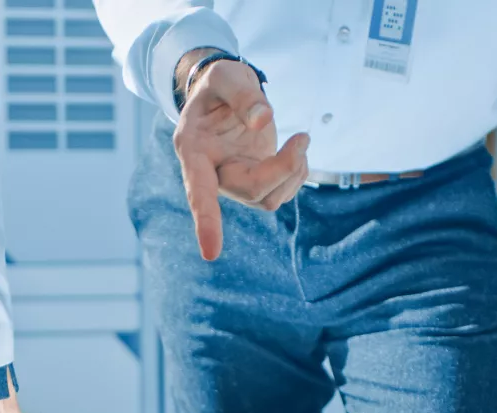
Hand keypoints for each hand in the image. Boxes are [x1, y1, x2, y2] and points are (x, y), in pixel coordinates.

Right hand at [174, 49, 309, 260]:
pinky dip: (298, 173)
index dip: (206, 221)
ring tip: (300, 139)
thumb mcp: (225, 75)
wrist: (223, 91)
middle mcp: (210, 172)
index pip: (199, 191)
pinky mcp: (253, 181)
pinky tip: (297, 151)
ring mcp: (233, 180)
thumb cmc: (219, 83)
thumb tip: (264, 122)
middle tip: (303, 136)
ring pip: (268, 199)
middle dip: (284, 169)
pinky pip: (281, 193)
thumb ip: (243, 95)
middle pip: (251, 190)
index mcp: (193, 149)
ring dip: (294, 172)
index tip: (211, 252)